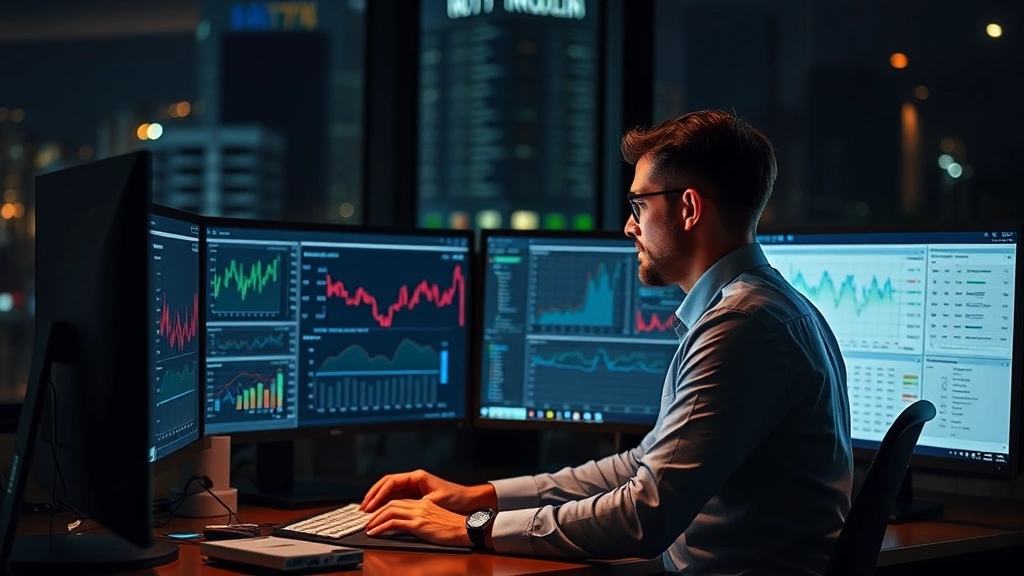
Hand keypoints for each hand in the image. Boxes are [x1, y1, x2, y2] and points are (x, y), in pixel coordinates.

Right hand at [360, 469, 494, 513]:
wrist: (467, 499)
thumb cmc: (455, 497)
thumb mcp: (436, 501)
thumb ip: (419, 503)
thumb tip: (404, 508)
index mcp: (417, 476)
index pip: (391, 481)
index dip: (378, 492)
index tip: (370, 503)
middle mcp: (413, 479)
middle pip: (386, 484)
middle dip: (373, 495)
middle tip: (363, 507)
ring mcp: (413, 487)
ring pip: (389, 491)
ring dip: (378, 500)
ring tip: (367, 510)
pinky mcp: (414, 495)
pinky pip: (395, 498)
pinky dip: (386, 503)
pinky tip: (379, 511)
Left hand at [365, 499, 470, 547]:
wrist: (466, 529)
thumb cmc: (453, 527)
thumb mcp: (434, 519)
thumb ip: (421, 519)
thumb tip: (408, 525)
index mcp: (423, 503)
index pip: (398, 500)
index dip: (384, 506)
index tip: (375, 513)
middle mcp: (419, 505)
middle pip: (391, 503)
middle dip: (376, 510)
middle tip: (366, 519)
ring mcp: (418, 513)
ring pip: (390, 510)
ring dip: (375, 518)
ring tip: (367, 527)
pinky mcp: (418, 523)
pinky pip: (394, 522)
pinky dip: (381, 526)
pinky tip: (374, 532)